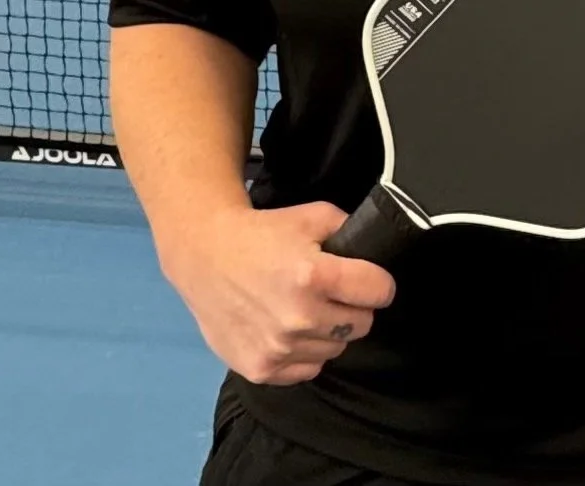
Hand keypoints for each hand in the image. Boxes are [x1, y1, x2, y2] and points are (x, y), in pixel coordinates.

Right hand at [160, 201, 395, 385]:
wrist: (205, 257)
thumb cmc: (263, 234)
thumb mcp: (312, 216)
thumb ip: (350, 230)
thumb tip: (375, 247)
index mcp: (315, 276)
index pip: (378, 291)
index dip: (379, 283)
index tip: (369, 280)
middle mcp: (300, 317)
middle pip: (362, 324)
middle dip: (354, 307)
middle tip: (333, 293)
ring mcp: (279, 348)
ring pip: (336, 349)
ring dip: (330, 332)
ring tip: (308, 310)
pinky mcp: (261, 369)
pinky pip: (308, 369)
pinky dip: (305, 353)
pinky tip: (289, 330)